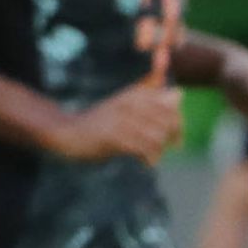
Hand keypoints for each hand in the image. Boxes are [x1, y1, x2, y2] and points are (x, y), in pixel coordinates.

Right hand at [56, 77, 187, 163]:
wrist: (68, 133)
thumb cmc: (102, 121)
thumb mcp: (126, 102)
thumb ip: (150, 91)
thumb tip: (178, 86)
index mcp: (135, 93)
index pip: (174, 102)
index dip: (179, 123)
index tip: (176, 138)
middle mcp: (130, 102)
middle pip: (170, 119)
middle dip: (173, 138)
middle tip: (166, 149)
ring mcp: (121, 119)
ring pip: (159, 136)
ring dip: (159, 150)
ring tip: (152, 157)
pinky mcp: (114, 136)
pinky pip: (144, 148)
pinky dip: (149, 158)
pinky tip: (145, 162)